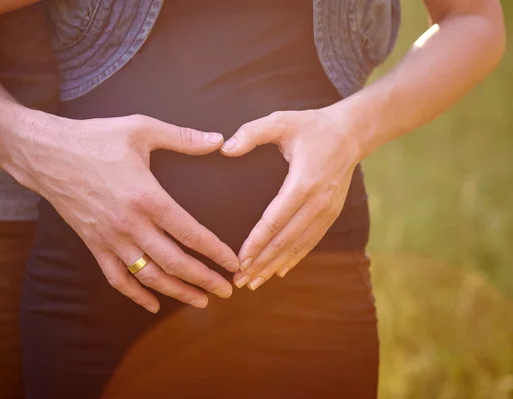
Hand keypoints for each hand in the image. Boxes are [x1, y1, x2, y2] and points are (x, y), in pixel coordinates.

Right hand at [20, 114, 238, 312]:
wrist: (46, 154)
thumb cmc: (94, 138)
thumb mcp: (140, 129)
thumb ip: (182, 137)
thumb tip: (219, 140)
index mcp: (147, 197)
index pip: (190, 233)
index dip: (215, 251)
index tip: (234, 263)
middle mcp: (130, 224)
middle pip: (174, 262)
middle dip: (204, 279)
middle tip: (227, 290)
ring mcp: (110, 238)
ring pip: (149, 277)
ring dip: (177, 292)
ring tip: (201, 301)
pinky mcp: (94, 245)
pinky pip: (117, 278)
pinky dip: (136, 295)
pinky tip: (152, 305)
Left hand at [220, 107, 360, 289]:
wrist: (352, 133)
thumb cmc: (311, 126)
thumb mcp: (281, 120)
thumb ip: (251, 133)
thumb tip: (225, 149)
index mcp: (304, 182)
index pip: (275, 220)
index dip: (256, 242)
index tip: (239, 260)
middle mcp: (318, 202)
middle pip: (286, 239)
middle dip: (261, 262)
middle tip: (239, 281)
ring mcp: (328, 211)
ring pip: (298, 245)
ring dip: (275, 265)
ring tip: (254, 282)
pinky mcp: (331, 214)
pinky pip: (311, 242)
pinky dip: (294, 258)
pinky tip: (279, 271)